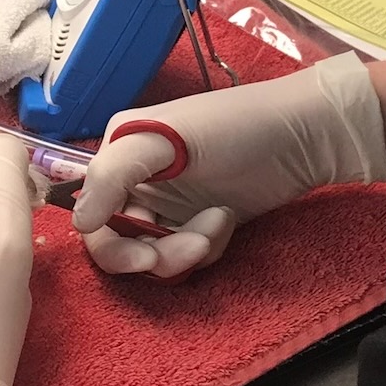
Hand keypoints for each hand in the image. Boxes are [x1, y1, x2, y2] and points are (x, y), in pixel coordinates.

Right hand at [71, 52, 385, 277]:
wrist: (305, 136)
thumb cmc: (235, 127)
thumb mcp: (169, 139)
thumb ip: (114, 174)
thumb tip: (79, 223)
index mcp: (120, 152)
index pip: (92, 214)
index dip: (112, 244)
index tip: (146, 259)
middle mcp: (138, 180)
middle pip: (120, 243)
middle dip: (155, 254)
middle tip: (193, 250)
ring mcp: (170, 203)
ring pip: (155, 254)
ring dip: (186, 250)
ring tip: (219, 224)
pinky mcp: (200, 222)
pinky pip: (186, 255)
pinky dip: (206, 247)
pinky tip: (228, 221)